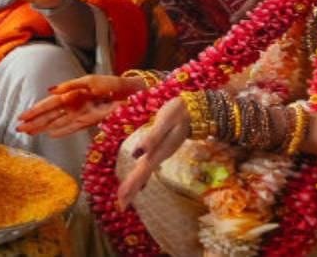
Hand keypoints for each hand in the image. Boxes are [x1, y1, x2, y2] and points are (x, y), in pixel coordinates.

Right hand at [17, 74, 142, 136]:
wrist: (133, 93)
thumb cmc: (113, 84)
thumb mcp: (90, 81)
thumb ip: (70, 86)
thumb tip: (51, 90)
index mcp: (72, 94)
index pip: (49, 104)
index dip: (36, 110)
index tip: (22, 117)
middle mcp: (74, 106)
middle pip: (50, 116)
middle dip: (35, 122)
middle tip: (19, 128)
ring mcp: (82, 115)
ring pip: (58, 123)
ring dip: (43, 128)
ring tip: (29, 132)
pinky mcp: (91, 123)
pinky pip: (73, 129)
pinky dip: (62, 132)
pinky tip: (50, 135)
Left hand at [116, 96, 189, 210]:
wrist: (195, 110)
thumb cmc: (179, 112)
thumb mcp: (166, 121)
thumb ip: (152, 137)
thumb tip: (136, 154)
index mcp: (159, 151)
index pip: (143, 171)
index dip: (132, 184)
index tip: (123, 198)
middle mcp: (160, 155)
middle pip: (143, 174)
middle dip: (132, 189)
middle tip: (121, 206)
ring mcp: (162, 153)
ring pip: (146, 171)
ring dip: (135, 184)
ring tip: (125, 197)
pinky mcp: (161, 149)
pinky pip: (149, 166)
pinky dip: (142, 176)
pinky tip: (140, 184)